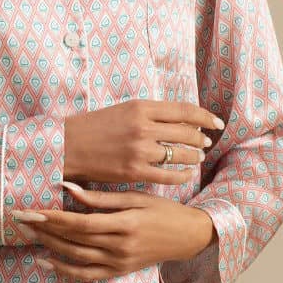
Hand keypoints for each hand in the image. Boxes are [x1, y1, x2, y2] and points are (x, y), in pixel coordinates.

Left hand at [11, 183, 215, 282]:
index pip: (79, 223)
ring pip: (75, 257)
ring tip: (28, 234)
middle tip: (19, 219)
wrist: (187, 237)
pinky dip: (63, 270)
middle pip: (73, 240)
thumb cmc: (162, 211)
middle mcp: (120, 247)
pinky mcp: (118, 272)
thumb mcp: (136, 197)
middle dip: (43, 230)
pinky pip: (86, 275)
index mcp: (125, 224)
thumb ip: (100, 197)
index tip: (29, 210)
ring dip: (48, 246)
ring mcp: (118, 263)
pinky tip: (45, 261)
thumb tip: (67, 188)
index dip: (51, 218)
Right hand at [62, 99, 224, 186]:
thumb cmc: (93, 128)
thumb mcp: (122, 111)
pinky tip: (187, 175)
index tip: (216, 122)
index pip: (183, 110)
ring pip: (180, 154)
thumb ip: (149, 114)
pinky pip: (168, 175)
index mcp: (141, 107)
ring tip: (198, 158)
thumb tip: (178, 120)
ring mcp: (140, 150)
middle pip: (186, 132)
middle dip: (201, 138)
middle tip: (206, 142)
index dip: (204, 117)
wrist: (67, 146)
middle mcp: (143, 127)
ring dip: (193, 156)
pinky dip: (182, 175)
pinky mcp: (134, 171)